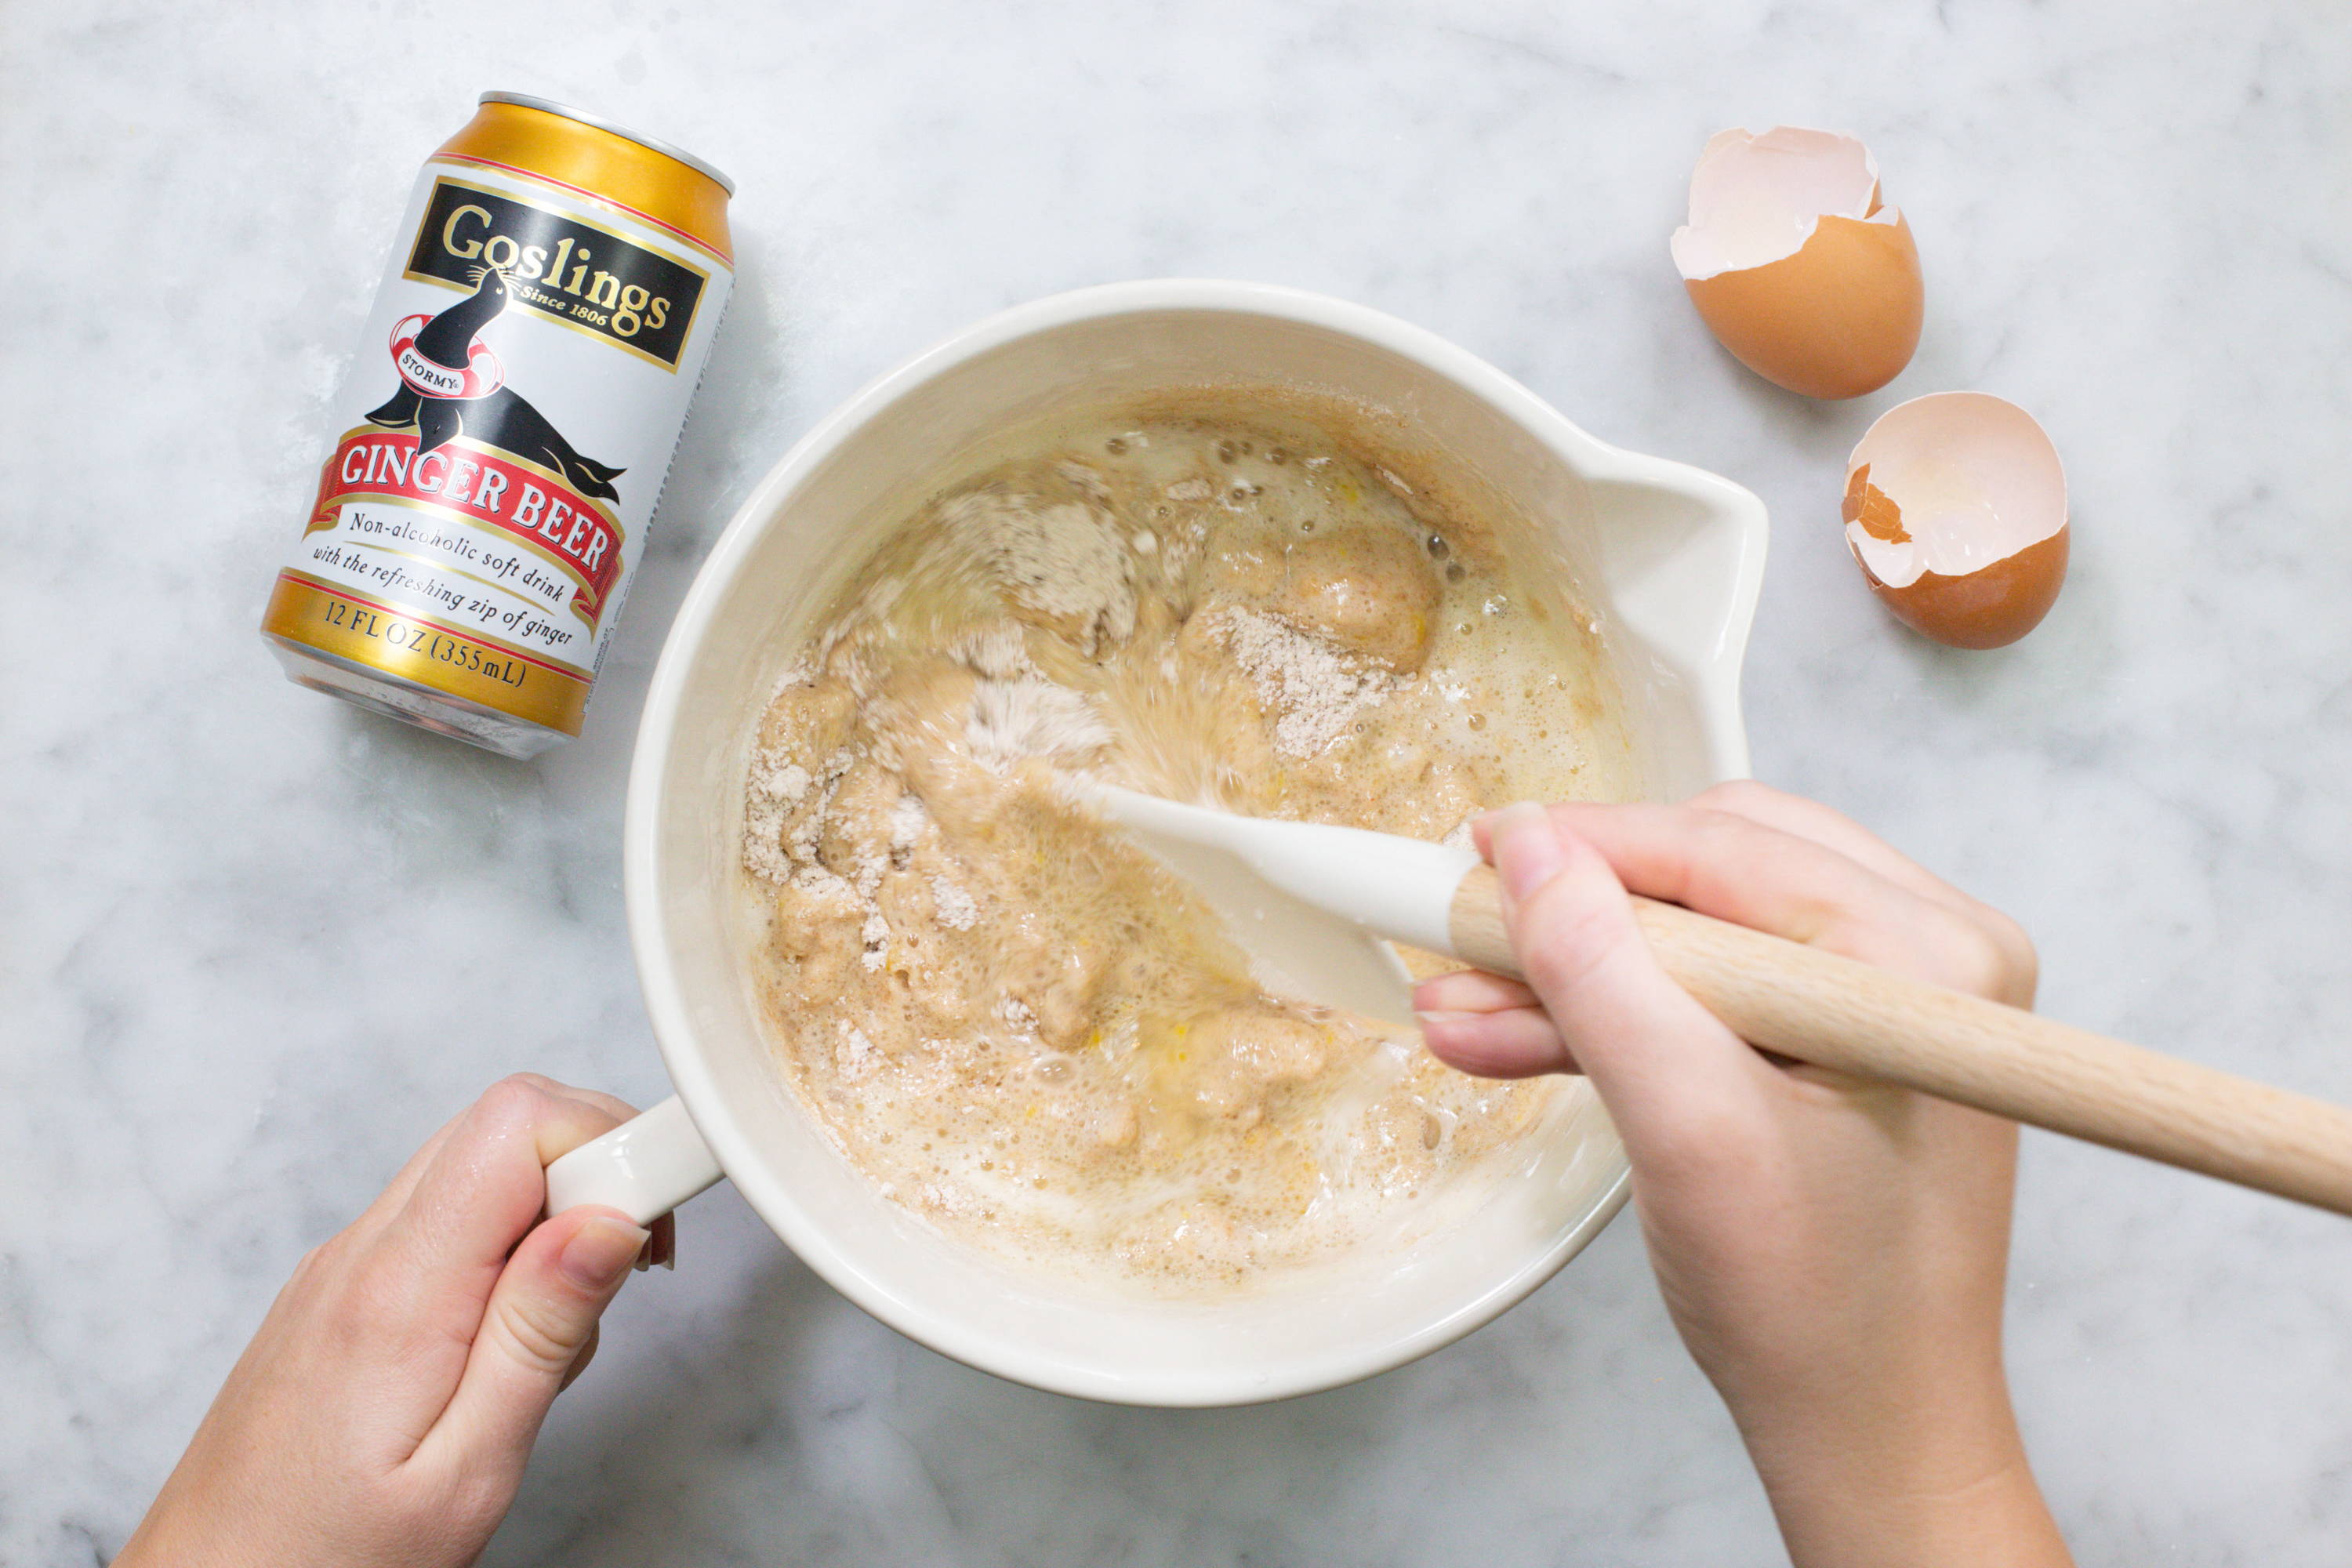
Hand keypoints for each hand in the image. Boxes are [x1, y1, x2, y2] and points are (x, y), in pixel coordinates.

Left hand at [119, 1075, 671, 1567]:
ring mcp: (345, 1263)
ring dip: (551, 1214)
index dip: (610, 1146)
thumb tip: (609, 1221)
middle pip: (505, 1122)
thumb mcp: (466, 1470)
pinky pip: (445, 1217)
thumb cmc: (328, 1558)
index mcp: (400, 1288)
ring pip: (479, 1165)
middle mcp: (363, 1252)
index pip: (519, 1121)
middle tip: (625, 1273)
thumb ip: (542, 1336)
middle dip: (594, 1170)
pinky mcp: (341, 1287)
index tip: (652, 1224)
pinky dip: (503, 1247)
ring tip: (556, 1335)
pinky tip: (504, 1343)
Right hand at [1414, 784, 2068, 1567]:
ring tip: (1457, 1002)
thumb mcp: (1687, 1127)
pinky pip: (1704, 985)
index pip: (1723, 843)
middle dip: (1572, 912)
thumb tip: (1529, 849)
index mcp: (1929, 956)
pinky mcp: (1837, 1037)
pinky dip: (1609, 1009)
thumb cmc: (1820, 1308)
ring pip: (1691, 925)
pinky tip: (1506, 1032)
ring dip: (1572, 966)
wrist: (1866, 1426)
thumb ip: (1600, 975)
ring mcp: (1884, 993)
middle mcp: (1927, 952)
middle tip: (1459, 935)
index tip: (1468, 852)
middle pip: (1705, 866)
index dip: (1580, 846)